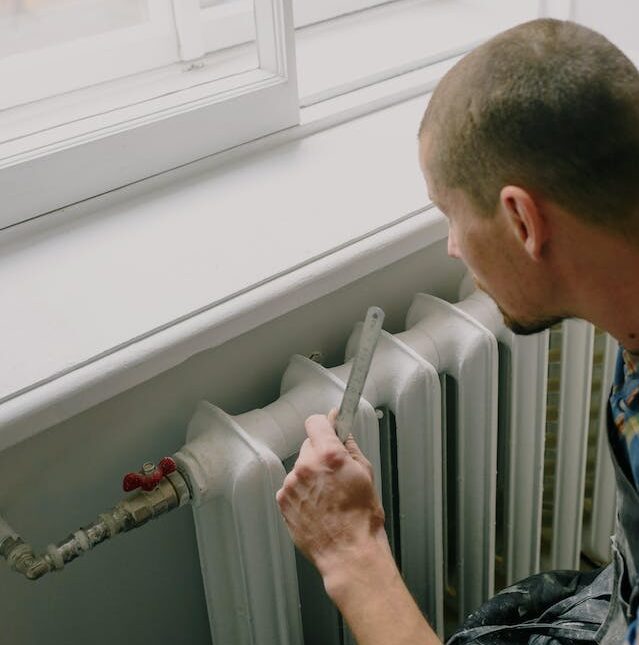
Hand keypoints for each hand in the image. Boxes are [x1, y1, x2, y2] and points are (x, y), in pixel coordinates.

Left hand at [275, 409, 386, 584]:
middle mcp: (306, 466)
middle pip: (309, 445)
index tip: (329, 430)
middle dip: (320, 454)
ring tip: (328, 497)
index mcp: (328, 455)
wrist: (348, 552)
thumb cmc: (361, 519)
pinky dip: (302, 493)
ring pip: (300, 468)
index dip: (325, 426)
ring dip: (311, 475)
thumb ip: (350, 447)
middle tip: (335, 474)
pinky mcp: (283, 501)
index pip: (316, 422)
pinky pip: (292, 487)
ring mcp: (292, 484)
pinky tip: (318, 507)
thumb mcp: (366, 474)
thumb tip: (343, 432)